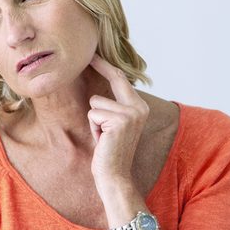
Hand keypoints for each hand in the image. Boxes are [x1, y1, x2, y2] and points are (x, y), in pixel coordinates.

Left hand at [88, 54, 148, 194]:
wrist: (115, 176)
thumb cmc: (110, 152)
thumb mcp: (114, 125)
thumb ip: (113, 107)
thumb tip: (99, 87)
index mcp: (140, 107)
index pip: (122, 80)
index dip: (107, 66)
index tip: (95, 54)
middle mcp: (139, 107)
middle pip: (114, 79)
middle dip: (100, 66)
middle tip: (90, 54)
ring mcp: (131, 113)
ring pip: (96, 102)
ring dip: (93, 120)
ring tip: (102, 136)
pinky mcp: (119, 120)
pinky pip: (93, 114)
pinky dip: (93, 128)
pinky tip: (102, 141)